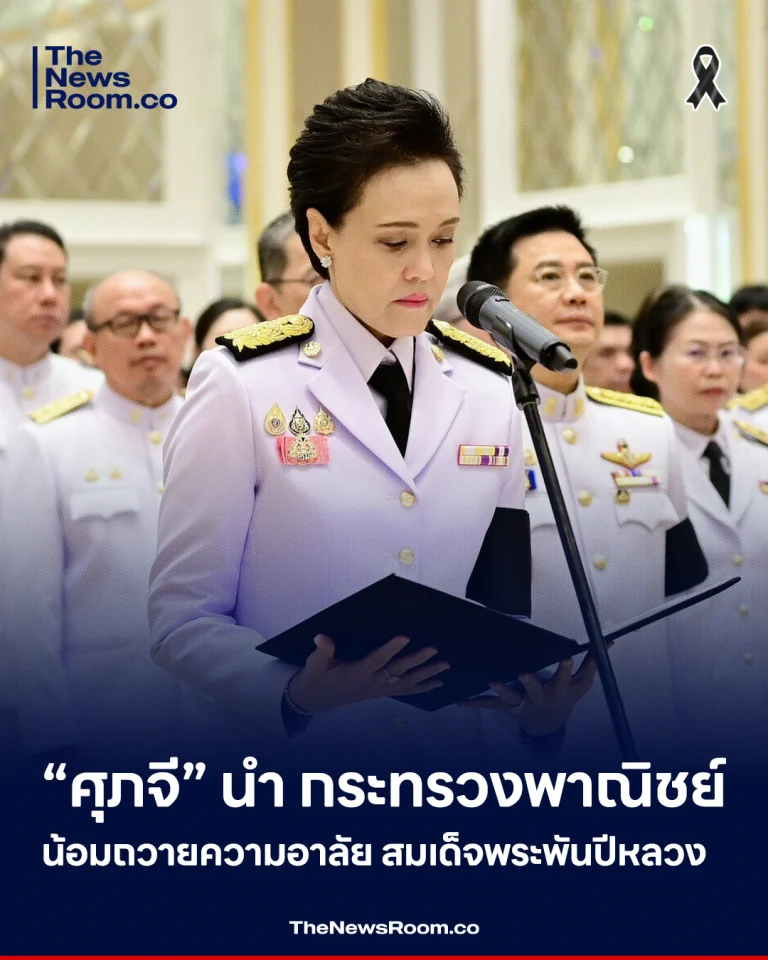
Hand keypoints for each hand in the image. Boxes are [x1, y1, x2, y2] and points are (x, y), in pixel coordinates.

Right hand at [287, 634, 449, 713]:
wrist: (317, 699)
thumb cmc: (318, 677)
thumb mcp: (316, 664)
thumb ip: (322, 651)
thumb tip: (322, 638)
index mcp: (358, 672)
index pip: (378, 659)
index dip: (391, 648)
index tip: (405, 637)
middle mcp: (372, 682)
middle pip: (398, 670)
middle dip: (417, 660)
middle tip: (434, 650)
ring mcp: (379, 689)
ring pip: (407, 681)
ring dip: (427, 674)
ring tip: (445, 666)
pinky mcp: (382, 692)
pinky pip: (406, 691)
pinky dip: (422, 687)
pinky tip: (437, 683)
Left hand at [458, 656, 596, 737]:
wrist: (549, 726)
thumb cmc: (565, 698)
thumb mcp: (582, 685)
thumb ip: (594, 662)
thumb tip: (609, 641)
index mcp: (558, 690)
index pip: (564, 677)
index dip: (566, 668)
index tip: (566, 657)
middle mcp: (540, 698)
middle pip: (536, 689)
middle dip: (530, 682)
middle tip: (522, 674)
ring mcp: (523, 704)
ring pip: (511, 697)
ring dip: (501, 690)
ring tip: (491, 681)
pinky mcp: (507, 708)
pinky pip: (489, 706)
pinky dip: (474, 704)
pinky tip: (460, 703)